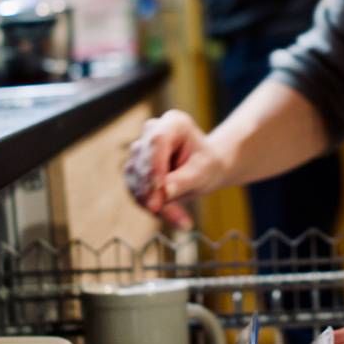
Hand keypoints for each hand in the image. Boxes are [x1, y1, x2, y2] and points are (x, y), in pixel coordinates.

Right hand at [123, 110, 229, 229]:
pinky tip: (174, 217)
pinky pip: (135, 191)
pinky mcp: (134, 169)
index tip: (160, 195)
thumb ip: (184, 180)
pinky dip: (152, 206)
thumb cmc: (208, 165)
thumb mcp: (204, 172)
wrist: (206, 169)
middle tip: (178, 218)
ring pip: (136, 180)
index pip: (157, 142)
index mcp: (173, 123)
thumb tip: (164, 193)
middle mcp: (152, 132)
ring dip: (154, 204)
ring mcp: (140, 150)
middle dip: (156, 194)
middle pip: (144, 163)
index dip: (155, 169)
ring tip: (182, 220)